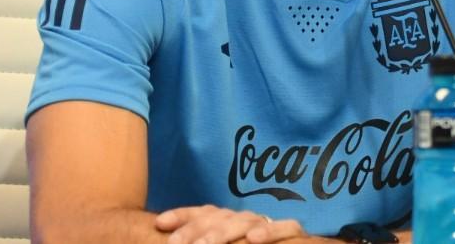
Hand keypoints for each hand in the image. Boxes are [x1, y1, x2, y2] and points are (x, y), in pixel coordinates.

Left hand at [156, 205, 307, 243]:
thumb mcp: (229, 243)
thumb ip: (207, 241)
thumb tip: (173, 239)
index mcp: (227, 221)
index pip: (203, 213)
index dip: (182, 215)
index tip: (161, 223)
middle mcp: (245, 219)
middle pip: (219, 218)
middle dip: (195, 230)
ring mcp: (267, 224)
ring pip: (245, 222)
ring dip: (223, 234)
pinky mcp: (293, 232)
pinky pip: (283, 228)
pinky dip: (269, 233)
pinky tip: (253, 240)